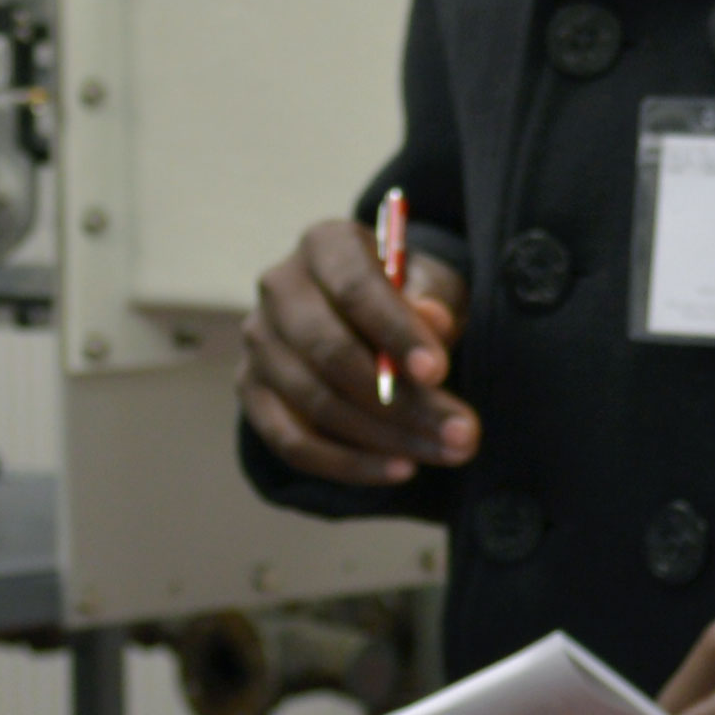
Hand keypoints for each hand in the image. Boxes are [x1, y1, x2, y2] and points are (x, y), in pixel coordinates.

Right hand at [239, 216, 473, 483]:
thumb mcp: (433, 285)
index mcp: (325, 245)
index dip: (396, 332)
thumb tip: (432, 321)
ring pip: (316, 403)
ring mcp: (259, 342)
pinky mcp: (251, 391)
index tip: (438, 372)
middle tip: (462, 431)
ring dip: (387, 438)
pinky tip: (399, 470)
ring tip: (448, 452)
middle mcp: (280, 288)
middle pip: (330, 352)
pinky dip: (347, 464)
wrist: (364, 317)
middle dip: (401, 401)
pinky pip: (291, 442)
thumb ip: (434, 297)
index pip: (354, 289)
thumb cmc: (407, 296)